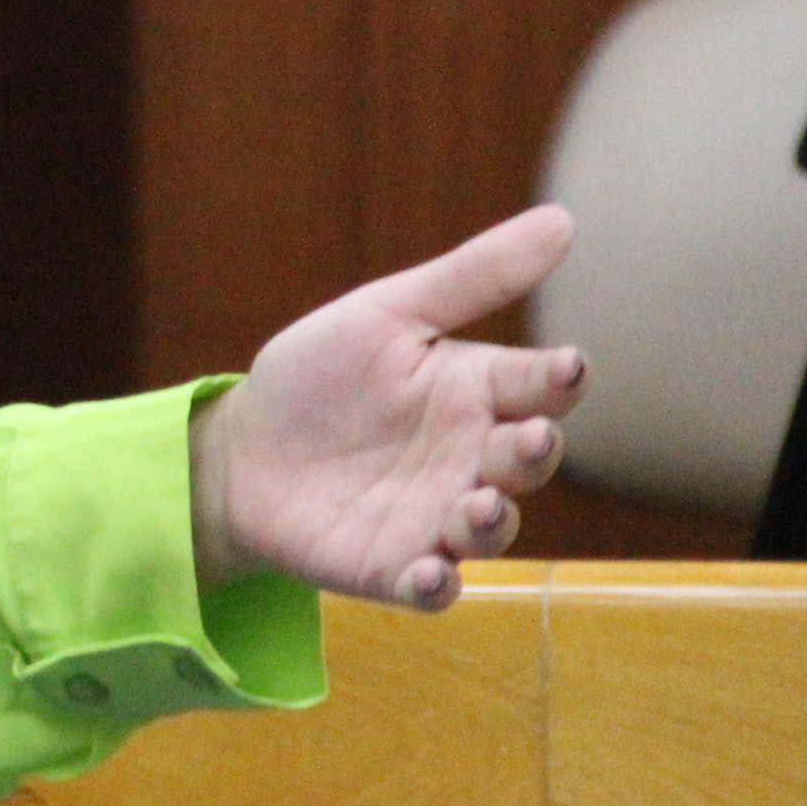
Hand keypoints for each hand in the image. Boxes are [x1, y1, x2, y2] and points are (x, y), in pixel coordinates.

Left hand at [189, 205, 589, 607]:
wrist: (239, 451)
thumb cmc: (318, 380)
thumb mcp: (386, 316)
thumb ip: (472, 276)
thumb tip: (564, 219)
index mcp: (476, 392)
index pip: (538, 385)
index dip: (558, 378)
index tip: (567, 368)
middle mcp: (471, 458)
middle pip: (526, 460)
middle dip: (534, 452)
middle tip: (527, 439)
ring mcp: (438, 517)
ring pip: (490, 529)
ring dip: (490, 522)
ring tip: (474, 506)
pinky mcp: (395, 567)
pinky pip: (431, 586)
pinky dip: (435, 585)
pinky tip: (428, 574)